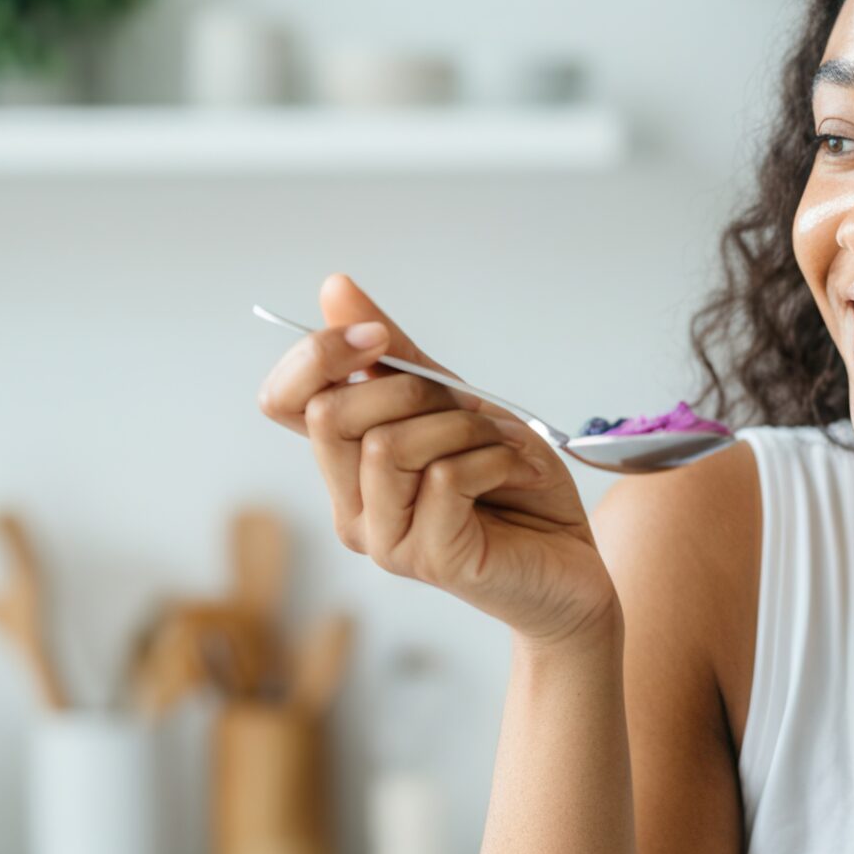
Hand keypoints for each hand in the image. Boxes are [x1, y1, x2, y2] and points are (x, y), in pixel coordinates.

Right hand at [256, 272, 618, 642]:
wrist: (569, 564)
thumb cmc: (514, 489)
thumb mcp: (458, 406)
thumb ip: (398, 358)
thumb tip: (335, 289)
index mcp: (349, 464)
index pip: (284, 400)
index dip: (318, 356)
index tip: (380, 338)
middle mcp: (351, 506)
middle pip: (332, 415)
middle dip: (412, 390)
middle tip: (471, 410)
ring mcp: (384, 539)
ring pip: (389, 446)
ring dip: (463, 428)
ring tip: (503, 447)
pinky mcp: (428, 559)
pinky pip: (445, 479)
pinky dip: (495, 459)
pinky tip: (520, 474)